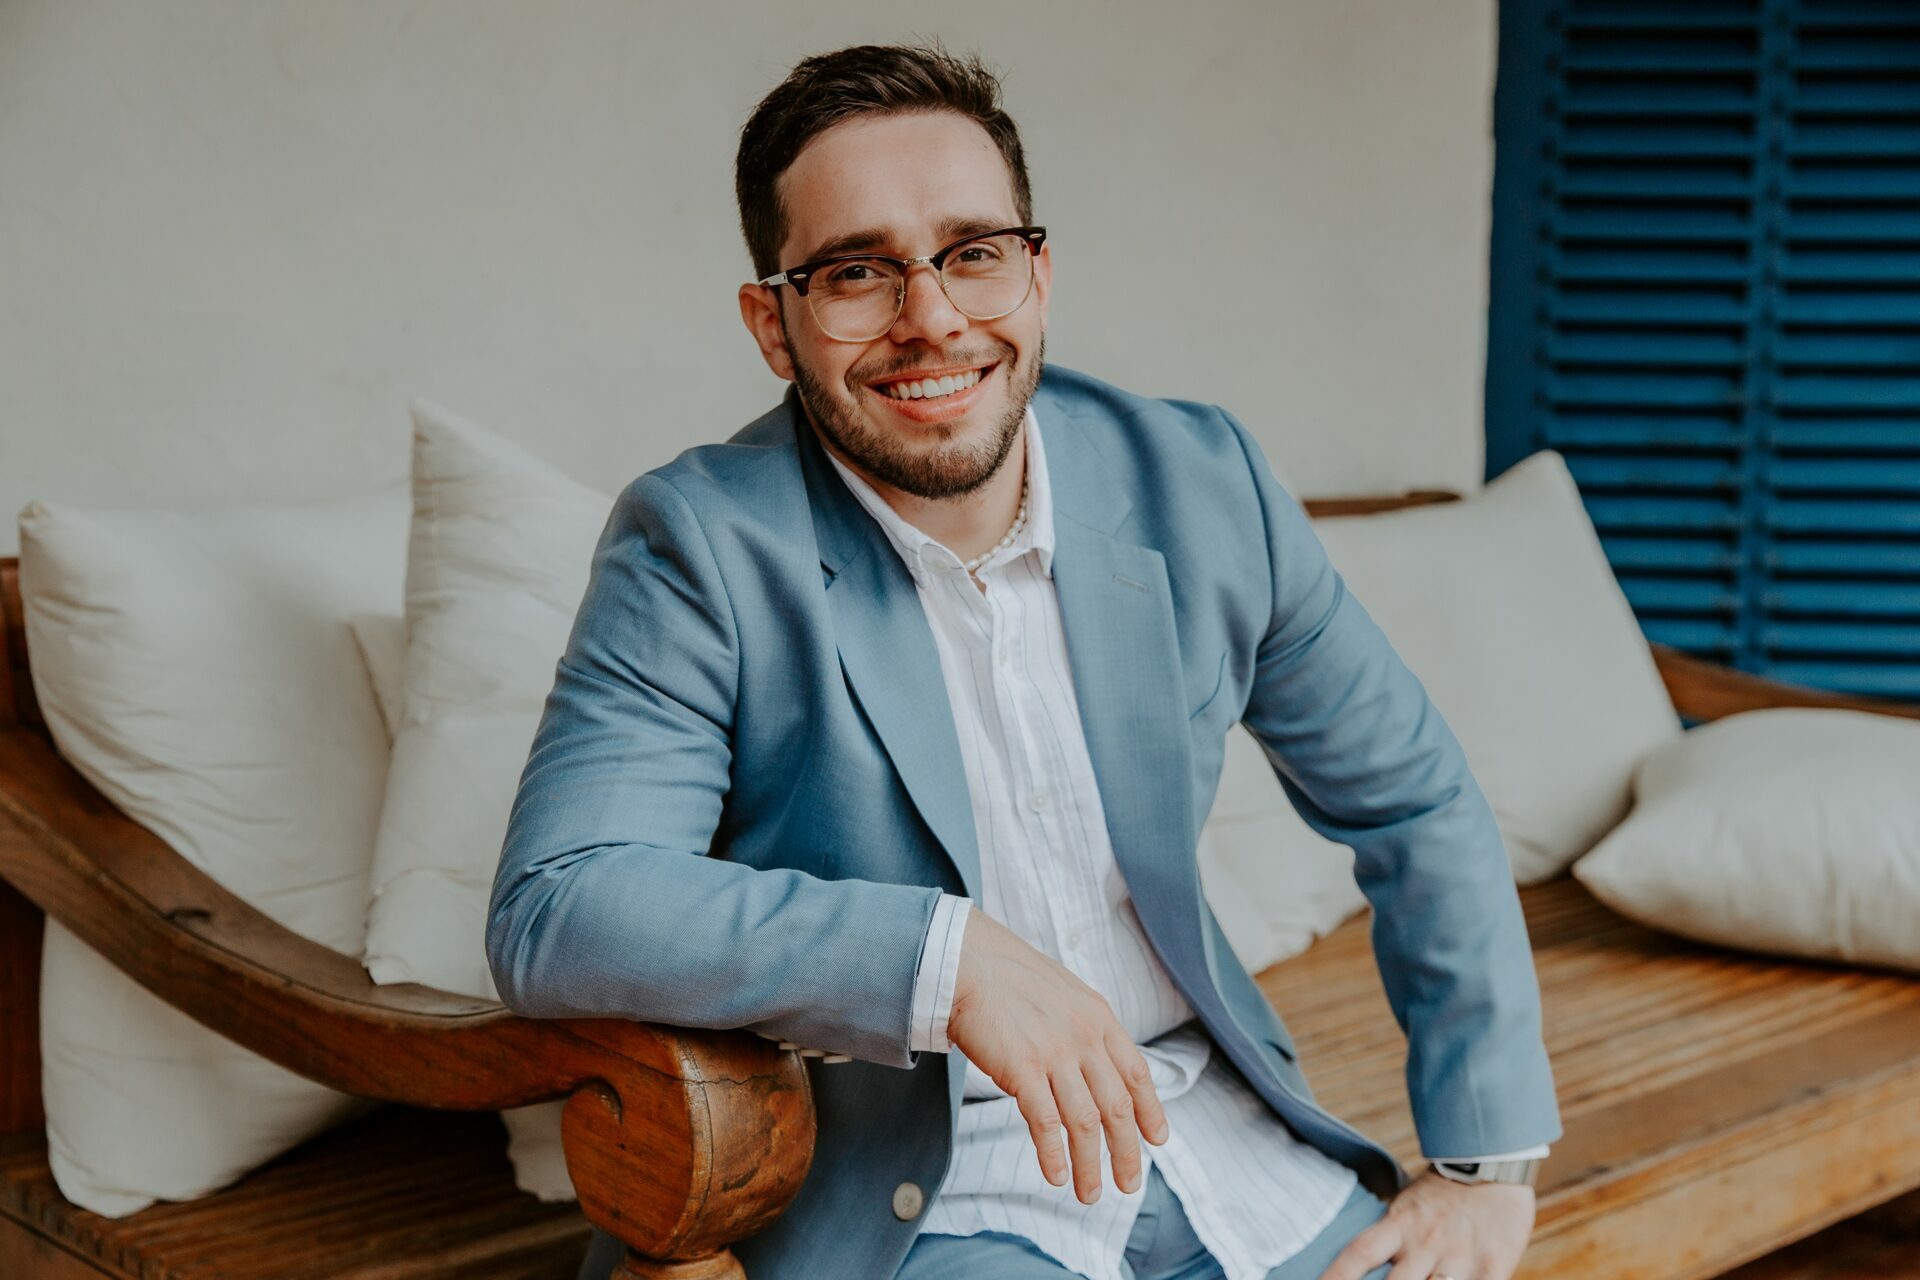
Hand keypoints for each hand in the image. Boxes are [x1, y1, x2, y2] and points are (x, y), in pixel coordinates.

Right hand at [945, 910, 1169, 1204]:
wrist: (966, 964)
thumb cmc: (1008, 979)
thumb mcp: (1064, 995)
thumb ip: (1085, 1027)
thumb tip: (1097, 1063)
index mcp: (1099, 1018)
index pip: (1137, 1074)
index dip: (1151, 1111)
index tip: (1157, 1140)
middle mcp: (1085, 1037)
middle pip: (1117, 1108)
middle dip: (1127, 1152)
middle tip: (1128, 1184)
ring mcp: (1055, 1054)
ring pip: (1085, 1123)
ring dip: (1090, 1165)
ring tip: (1090, 1194)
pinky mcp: (1023, 1069)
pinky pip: (1046, 1123)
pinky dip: (1054, 1155)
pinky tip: (1057, 1176)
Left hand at [1320, 1168, 1533, 1279]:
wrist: (1494, 1162)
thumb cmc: (1444, 1190)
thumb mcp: (1406, 1204)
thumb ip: (1388, 1233)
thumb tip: (1359, 1261)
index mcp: (1399, 1224)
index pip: (1359, 1254)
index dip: (1337, 1276)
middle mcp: (1425, 1243)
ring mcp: (1459, 1257)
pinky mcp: (1493, 1266)